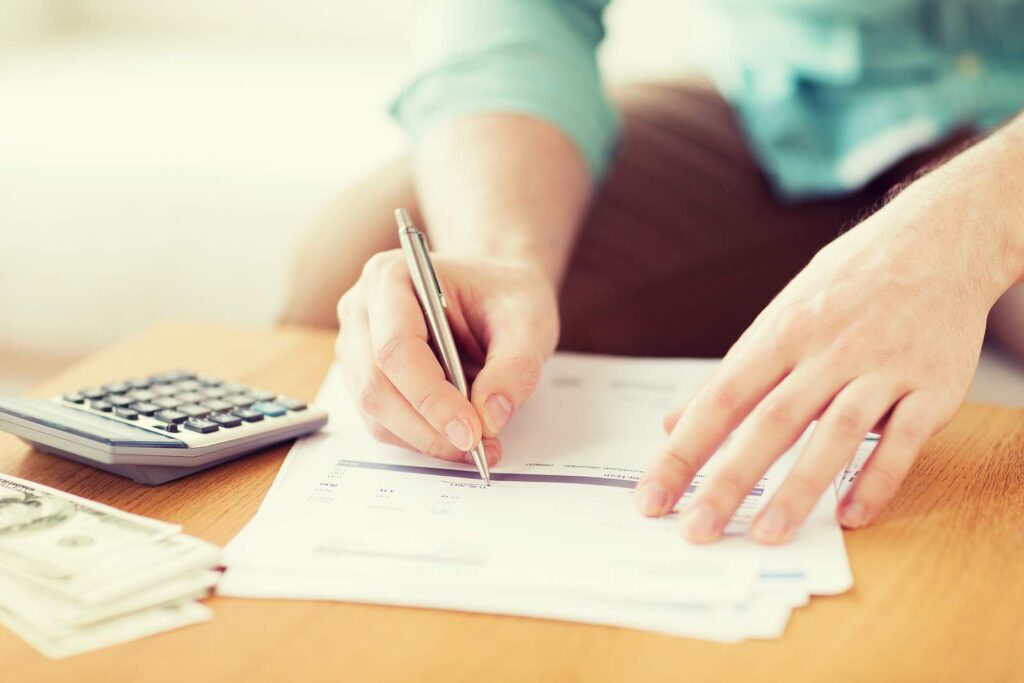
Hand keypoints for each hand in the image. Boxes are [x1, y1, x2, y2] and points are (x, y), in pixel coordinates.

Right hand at [336, 250, 557, 464]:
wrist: (495, 291)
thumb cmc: (504, 295)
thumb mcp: (528, 322)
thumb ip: (515, 367)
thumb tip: (489, 418)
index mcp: (392, 277)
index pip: (396, 348)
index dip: (431, 397)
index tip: (471, 432)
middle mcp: (362, 310)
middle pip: (377, 385)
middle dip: (429, 427)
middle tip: (480, 446)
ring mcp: (356, 345)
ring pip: (375, 411)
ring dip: (426, 438)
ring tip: (479, 444)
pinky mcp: (364, 376)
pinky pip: (382, 421)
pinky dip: (421, 437)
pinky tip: (458, 436)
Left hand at [635, 193, 1010, 543]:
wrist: (938, 238)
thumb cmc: (846, 283)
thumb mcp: (779, 315)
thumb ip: (730, 375)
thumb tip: (673, 423)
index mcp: (780, 333)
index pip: (719, 401)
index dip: (683, 452)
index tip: (653, 496)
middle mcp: (826, 350)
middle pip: (770, 423)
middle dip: (729, 481)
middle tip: (696, 530)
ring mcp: (881, 367)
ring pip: (836, 434)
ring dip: (800, 489)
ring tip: (766, 534)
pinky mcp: (933, 386)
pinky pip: (905, 440)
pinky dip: (878, 479)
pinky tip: (852, 517)